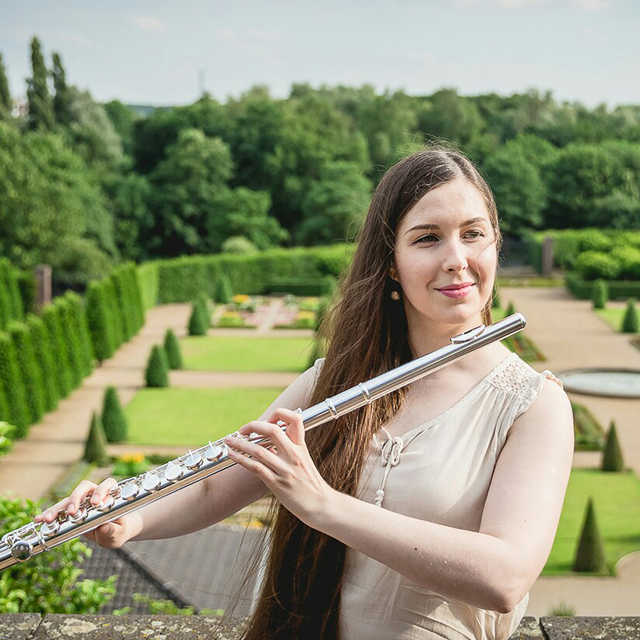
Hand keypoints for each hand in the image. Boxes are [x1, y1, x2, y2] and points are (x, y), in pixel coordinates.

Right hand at [34, 478, 142, 548]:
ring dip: (58, 508)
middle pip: (84, 488)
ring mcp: (83, 501)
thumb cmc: (119, 529)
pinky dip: (50, 514)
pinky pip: (60, 510)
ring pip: (69, 499)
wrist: (114, 532)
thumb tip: (103, 527)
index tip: (96, 503)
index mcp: (111, 494)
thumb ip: (113, 530)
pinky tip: (39, 520)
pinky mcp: (72, 510)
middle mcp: (95, 494)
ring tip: (48, 519)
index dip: (101, 491)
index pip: (108, 485)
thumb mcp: (119, 533)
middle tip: (72, 511)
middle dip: (76, 498)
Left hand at [224, 408, 334, 526]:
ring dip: (240, 443)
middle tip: (242, 429)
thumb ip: (290, 448)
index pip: (294, 420)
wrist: (321, 505)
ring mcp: (285, 469)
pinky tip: (233, 455)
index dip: (279, 414)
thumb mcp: (305, 459)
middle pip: (272, 430)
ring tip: (229, 440)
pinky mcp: (277, 483)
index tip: (267, 420)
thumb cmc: (311, 483)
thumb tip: (269, 441)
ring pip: (258, 450)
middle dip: (253, 426)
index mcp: (301, 446)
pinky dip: (241, 459)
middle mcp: (293, 455)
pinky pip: (255, 467)